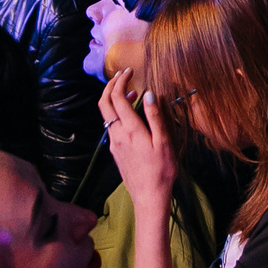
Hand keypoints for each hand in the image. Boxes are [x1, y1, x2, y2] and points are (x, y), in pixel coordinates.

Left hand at [99, 69, 179, 211]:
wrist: (149, 196)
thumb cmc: (161, 169)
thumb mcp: (164, 141)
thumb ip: (155, 116)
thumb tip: (149, 93)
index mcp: (130, 129)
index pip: (117, 97)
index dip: (121, 80)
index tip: (130, 71)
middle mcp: (117, 134)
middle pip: (104, 103)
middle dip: (110, 85)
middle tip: (123, 75)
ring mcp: (114, 143)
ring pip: (106, 115)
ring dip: (114, 99)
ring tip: (131, 93)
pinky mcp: (115, 151)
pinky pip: (111, 125)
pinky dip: (117, 113)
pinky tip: (131, 116)